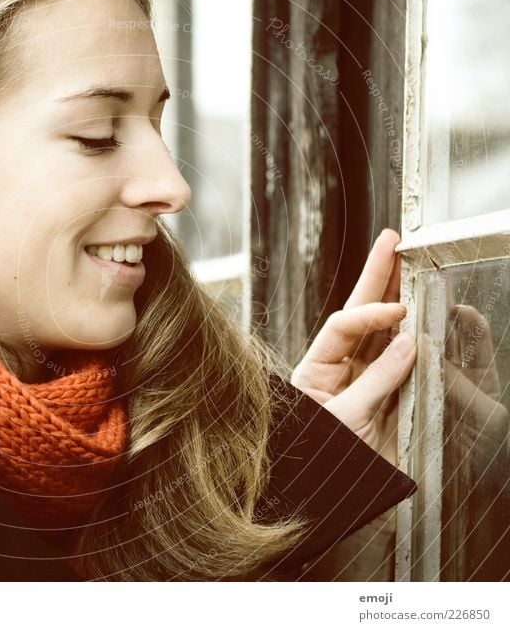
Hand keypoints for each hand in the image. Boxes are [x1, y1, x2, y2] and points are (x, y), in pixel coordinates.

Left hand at [290, 229, 416, 464]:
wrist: (326, 501)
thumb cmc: (318, 462)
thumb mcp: (344, 419)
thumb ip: (377, 381)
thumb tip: (410, 342)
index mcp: (316, 371)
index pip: (343, 326)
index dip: (369, 312)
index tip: (398, 311)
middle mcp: (340, 370)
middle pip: (360, 316)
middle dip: (376, 278)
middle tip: (391, 241)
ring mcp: (365, 383)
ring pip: (385, 334)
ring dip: (398, 300)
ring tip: (410, 265)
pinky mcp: (389, 401)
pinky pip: (404, 364)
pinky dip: (417, 340)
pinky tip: (426, 315)